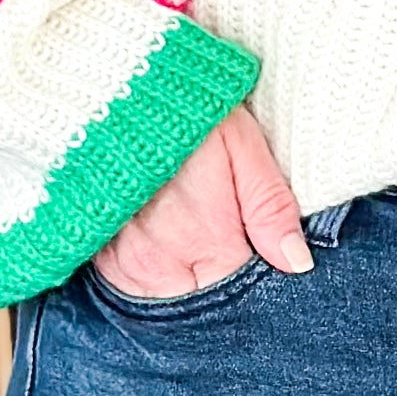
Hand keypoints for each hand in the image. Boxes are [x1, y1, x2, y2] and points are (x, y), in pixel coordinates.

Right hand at [96, 106, 310, 298]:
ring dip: (188, 284)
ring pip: (168, 303)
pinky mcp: (99, 258)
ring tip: (198, 244)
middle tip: (232, 247)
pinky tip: (168, 246)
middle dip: (222, 287)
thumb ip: (271, 208)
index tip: (264, 261)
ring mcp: (123, 264)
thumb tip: (297, 263)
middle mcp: (158, 264)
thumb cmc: (187, 114)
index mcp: (205, 240)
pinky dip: (154, 277)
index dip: (258, 284)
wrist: (113, 90)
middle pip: (203, 306)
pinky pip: (133, 289)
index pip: (240, 295)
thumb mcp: (243, 146)